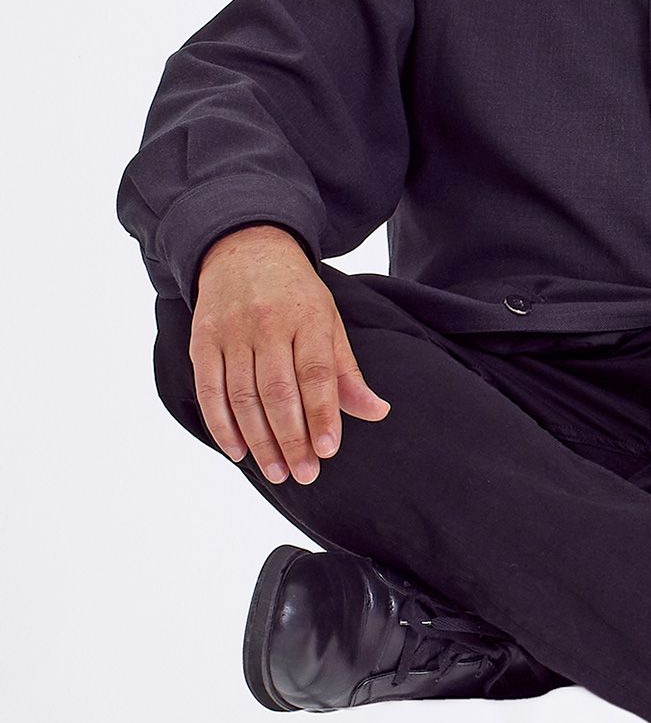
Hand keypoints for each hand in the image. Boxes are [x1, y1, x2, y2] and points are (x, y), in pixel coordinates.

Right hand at [190, 225, 389, 487]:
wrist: (246, 248)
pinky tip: (238, 452)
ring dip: (259, 440)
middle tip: (304, 474)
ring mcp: (231, 331)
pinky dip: (221, 426)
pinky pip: (209, 390)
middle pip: (278, 391)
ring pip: (243, 396)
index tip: (328, 451)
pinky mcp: (202, 340)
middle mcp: (268, 324)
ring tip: (277, 472)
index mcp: (308, 317)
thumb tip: (376, 411)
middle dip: (291, 438)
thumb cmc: (295, 295)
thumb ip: (346, 371)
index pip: (317, 374)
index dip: (322, 414)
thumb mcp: (329, 321)